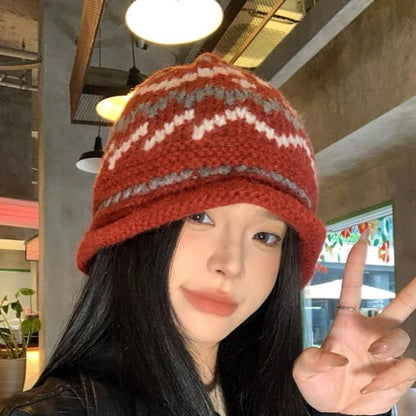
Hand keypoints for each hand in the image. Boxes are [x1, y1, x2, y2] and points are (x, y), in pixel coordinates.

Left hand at [293, 232, 415, 414]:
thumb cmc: (318, 384)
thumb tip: (336, 357)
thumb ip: (311, 361)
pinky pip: (406, 368)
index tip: (362, 241)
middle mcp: (371, 333)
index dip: (356, 265)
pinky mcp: (397, 374)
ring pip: (402, 336)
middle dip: (412, 292)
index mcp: (347, 323)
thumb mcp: (304, 371)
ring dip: (390, 345)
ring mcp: (386, 353)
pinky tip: (372, 387)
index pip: (352, 289)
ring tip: (373, 356)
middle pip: (398, 307)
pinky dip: (391, 378)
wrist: (333, 411)